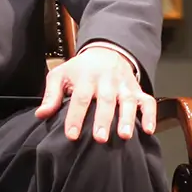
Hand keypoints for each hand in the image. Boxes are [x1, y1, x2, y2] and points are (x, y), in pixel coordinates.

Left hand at [36, 44, 155, 142]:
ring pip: (128, 102)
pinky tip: (149, 130)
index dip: (76, 117)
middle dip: (103, 119)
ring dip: (127, 119)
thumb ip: (51, 95)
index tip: (72, 135)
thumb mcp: (61, 75)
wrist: (105, 52)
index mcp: (86, 77)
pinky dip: (151, 115)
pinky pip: (148, 102)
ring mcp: (124, 86)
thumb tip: (41, 114)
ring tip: (124, 136)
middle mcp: (107, 81)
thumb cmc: (80, 69)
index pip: (80, 98)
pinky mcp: (138, 90)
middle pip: (106, 100)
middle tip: (100, 139)